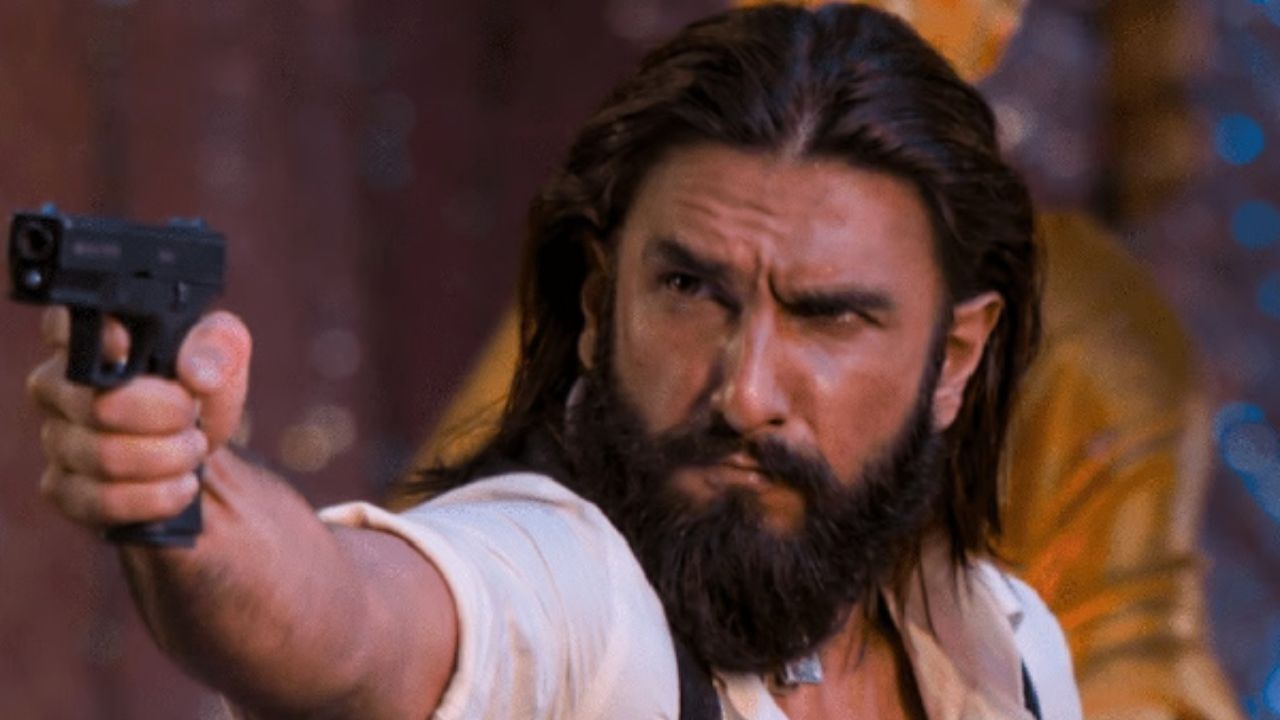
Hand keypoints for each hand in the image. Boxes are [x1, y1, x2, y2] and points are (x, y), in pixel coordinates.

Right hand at [26, 308, 251, 529]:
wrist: (202, 448)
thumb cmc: (200, 390)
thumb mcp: (223, 357)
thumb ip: (217, 346)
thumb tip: (196, 373)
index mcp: (88, 341)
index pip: (63, 328)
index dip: (96, 339)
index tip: (130, 348)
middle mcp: (57, 387)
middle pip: (99, 406)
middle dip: (166, 417)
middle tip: (193, 416)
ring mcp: (56, 440)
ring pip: (106, 457)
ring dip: (168, 458)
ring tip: (194, 449)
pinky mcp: (64, 489)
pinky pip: (102, 501)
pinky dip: (156, 496)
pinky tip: (182, 485)